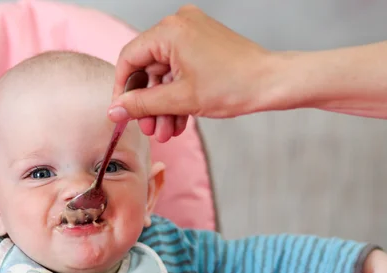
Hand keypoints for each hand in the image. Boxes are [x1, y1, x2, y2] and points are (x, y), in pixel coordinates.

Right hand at [108, 5, 279, 141]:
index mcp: (169, 30)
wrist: (272, 83)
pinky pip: (179, 71)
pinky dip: (177, 96)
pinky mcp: (202, 45)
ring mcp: (192, 34)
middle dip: (148, 104)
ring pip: (164, 74)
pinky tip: (178, 122)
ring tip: (166, 132)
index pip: (129, 59)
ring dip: (163, 106)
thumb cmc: (234, 86)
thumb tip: (114, 111)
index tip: (122, 113)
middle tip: (149, 129)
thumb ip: (142, 105)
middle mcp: (179, 26)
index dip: (122, 90)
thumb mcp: (180, 99)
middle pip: (147, 69)